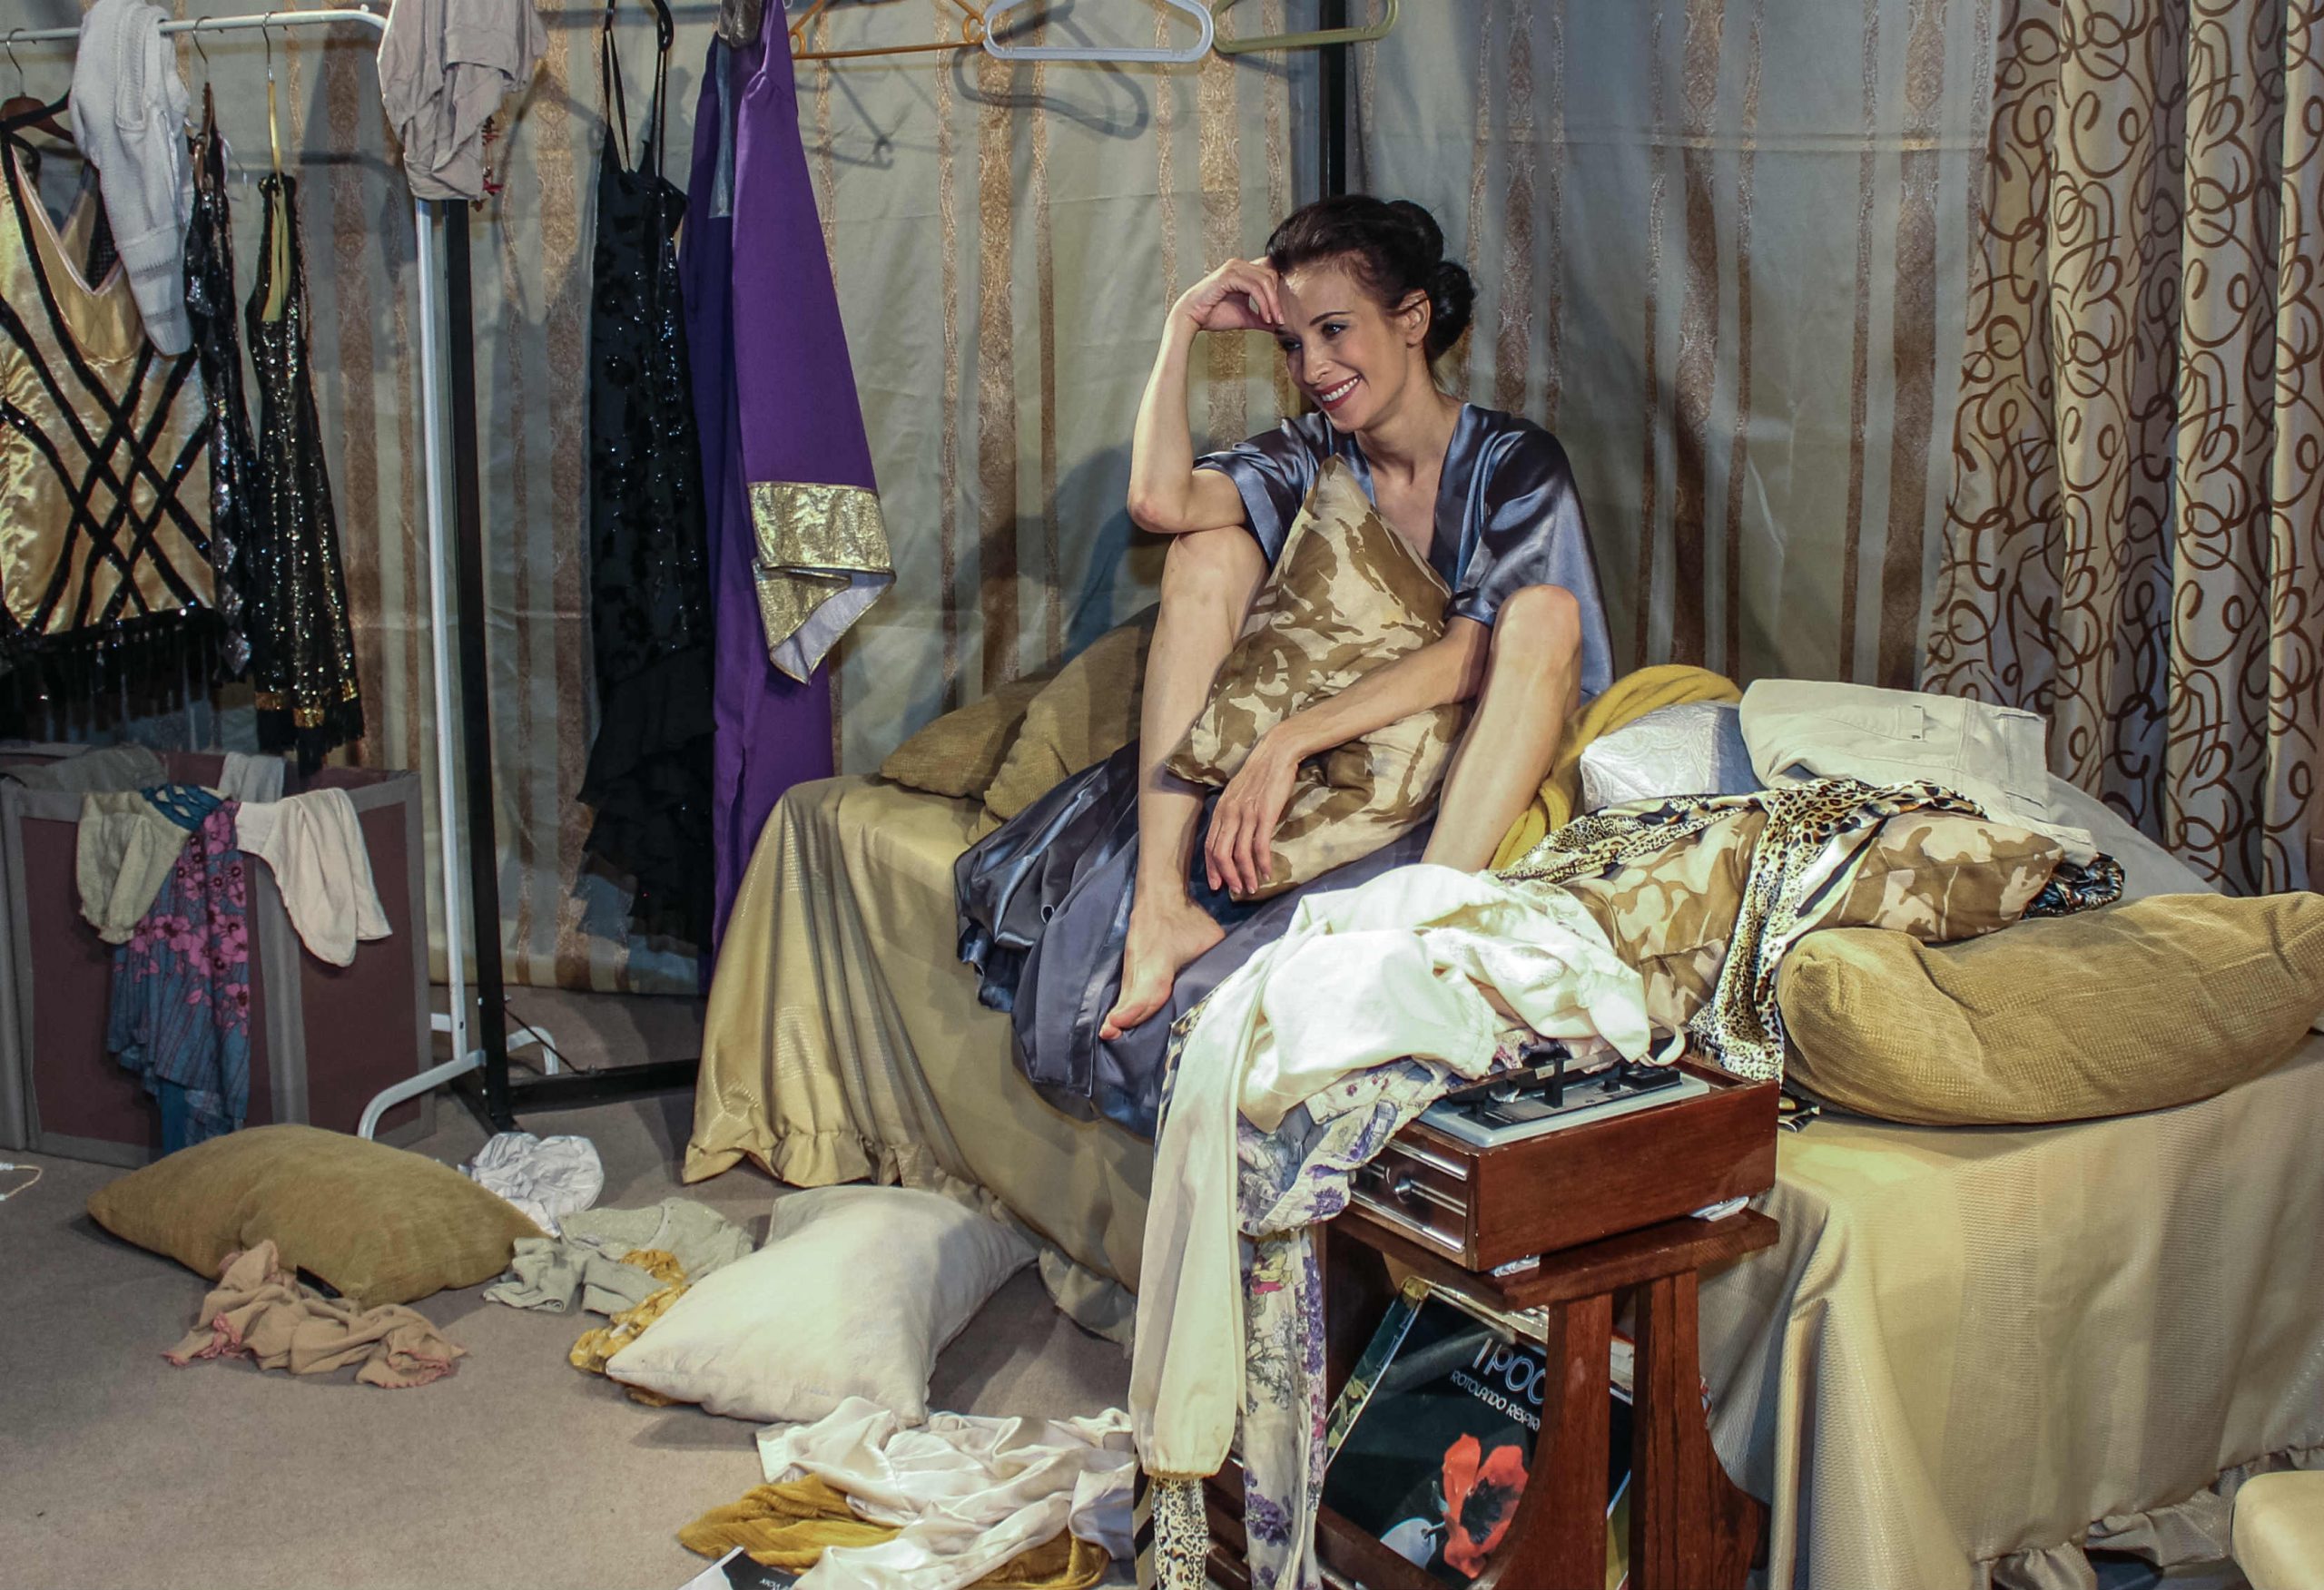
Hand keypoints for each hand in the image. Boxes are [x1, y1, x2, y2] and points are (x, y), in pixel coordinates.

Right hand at [1175, 258, 1284, 335]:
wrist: (1192, 317)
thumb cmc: (1214, 314)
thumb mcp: (1245, 317)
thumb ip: (1261, 317)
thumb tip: (1279, 325)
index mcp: (1244, 271)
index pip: (1271, 273)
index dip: (1279, 292)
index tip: (1282, 313)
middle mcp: (1240, 265)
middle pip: (1272, 275)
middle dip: (1279, 299)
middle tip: (1281, 320)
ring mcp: (1234, 268)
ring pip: (1265, 281)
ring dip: (1273, 303)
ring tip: (1274, 321)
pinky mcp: (1229, 275)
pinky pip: (1254, 287)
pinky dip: (1263, 303)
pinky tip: (1264, 317)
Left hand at [1205, 732, 1298, 896]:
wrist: (1276, 752)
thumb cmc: (1260, 773)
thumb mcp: (1238, 794)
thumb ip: (1232, 813)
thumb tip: (1233, 835)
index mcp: (1221, 810)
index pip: (1210, 845)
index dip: (1212, 868)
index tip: (1217, 884)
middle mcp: (1229, 813)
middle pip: (1221, 853)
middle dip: (1227, 876)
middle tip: (1235, 891)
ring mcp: (1246, 814)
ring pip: (1240, 853)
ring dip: (1246, 874)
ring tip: (1252, 888)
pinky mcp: (1265, 813)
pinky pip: (1260, 845)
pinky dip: (1262, 863)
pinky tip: (1267, 873)